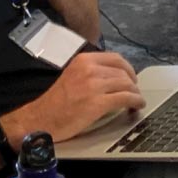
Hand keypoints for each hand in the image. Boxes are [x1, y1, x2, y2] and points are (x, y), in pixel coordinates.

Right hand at [10, 52, 145, 142]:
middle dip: (133, 84)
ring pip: (127, 84)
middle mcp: (89, 69)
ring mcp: (93, 85)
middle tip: (135, 93)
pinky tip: (136, 107)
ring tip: (136, 102)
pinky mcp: (97, 103)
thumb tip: (113, 77)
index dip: (128, 69)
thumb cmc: (56, 101)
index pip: (115, 58)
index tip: (131, 78)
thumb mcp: (72, 76)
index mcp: (83, 60)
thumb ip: (90, 72)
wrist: (41, 118)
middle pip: (123, 72)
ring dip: (136, 94)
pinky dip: (136, 102)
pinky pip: (126, 98)